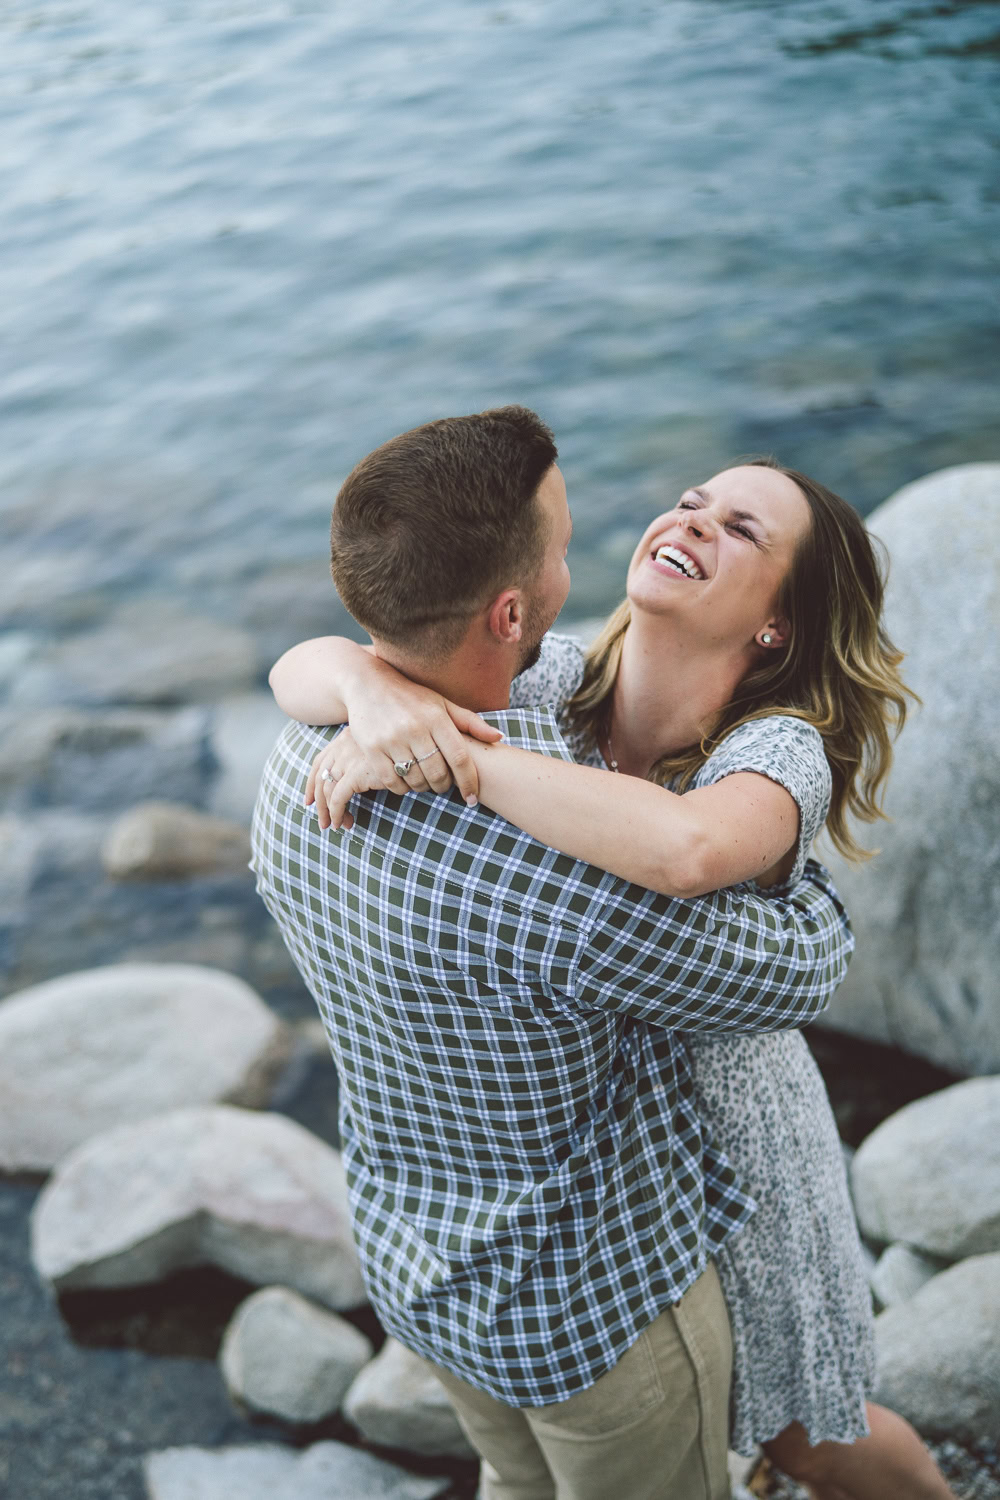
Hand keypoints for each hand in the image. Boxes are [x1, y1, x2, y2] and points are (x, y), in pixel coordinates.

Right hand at [305, 707, 499, 829]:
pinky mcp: (372, 749)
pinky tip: (405, 781)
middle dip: (444, 786)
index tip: (472, 798)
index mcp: (436, 718)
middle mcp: (415, 728)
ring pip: (415, 780)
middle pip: (438, 774)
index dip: (469, 782)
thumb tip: (499, 738)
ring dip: (423, 788)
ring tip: (424, 781)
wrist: (367, 684)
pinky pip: (392, 782)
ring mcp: (391, 740)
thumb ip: (470, 722)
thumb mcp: (442, 704)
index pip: (459, 758)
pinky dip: (402, 788)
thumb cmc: (411, 696)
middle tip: (443, 786)